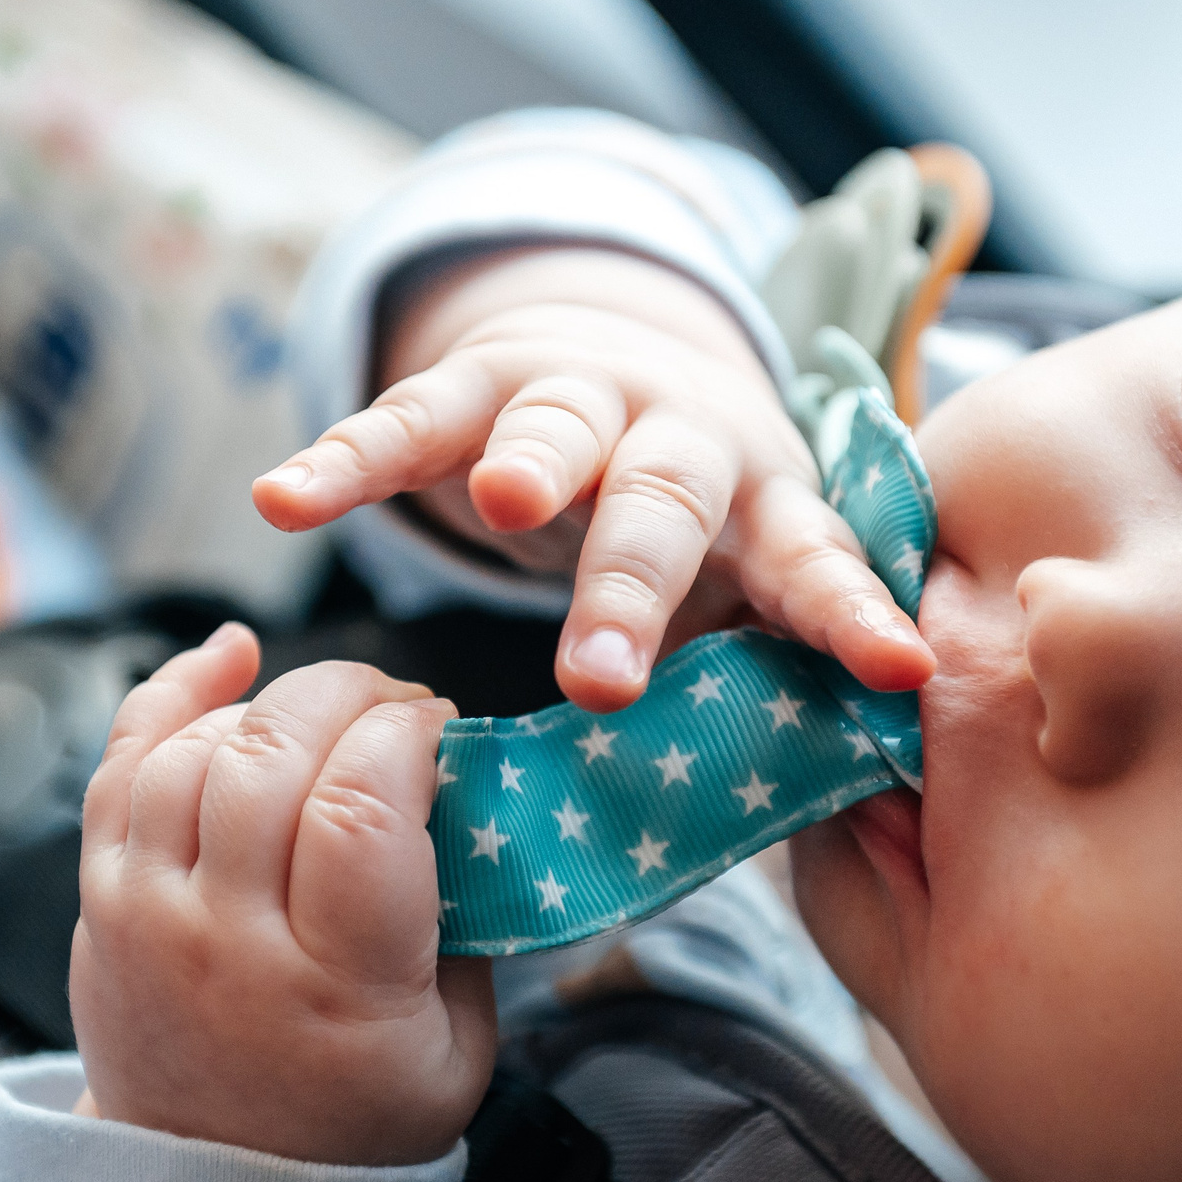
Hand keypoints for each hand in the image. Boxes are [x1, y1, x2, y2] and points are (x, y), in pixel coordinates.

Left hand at [71, 624, 496, 1166]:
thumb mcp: (460, 1050)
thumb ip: (471, 924)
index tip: (445, 734)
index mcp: (335, 984)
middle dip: (352, 693)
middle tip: (399, 709)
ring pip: (197, 746)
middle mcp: (227, 939)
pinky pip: (121, 761)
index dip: (408, 736)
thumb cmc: (355, 1118)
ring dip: (276, 702)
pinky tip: (232, 658)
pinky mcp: (101, 896)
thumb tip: (474, 798)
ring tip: (331, 716)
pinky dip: (174, 692)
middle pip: (273, 754)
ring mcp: (148, 912)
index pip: (358, 810)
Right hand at [253, 248, 935, 712]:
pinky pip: (408, 417)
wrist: (629, 361)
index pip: (818, 562)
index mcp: (766, 501)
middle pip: (664, 502)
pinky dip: (346, 459)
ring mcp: (577, 398)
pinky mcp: (477, 381)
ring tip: (501, 503)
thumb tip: (852, 820)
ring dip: (528, 467)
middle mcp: (679, 435)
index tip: (898, 673)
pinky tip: (282, 500)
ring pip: (553, 430)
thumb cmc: (700, 530)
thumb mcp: (751, 585)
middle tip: (603, 677)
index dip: (856, 618)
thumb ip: (780, 677)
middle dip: (632, 585)